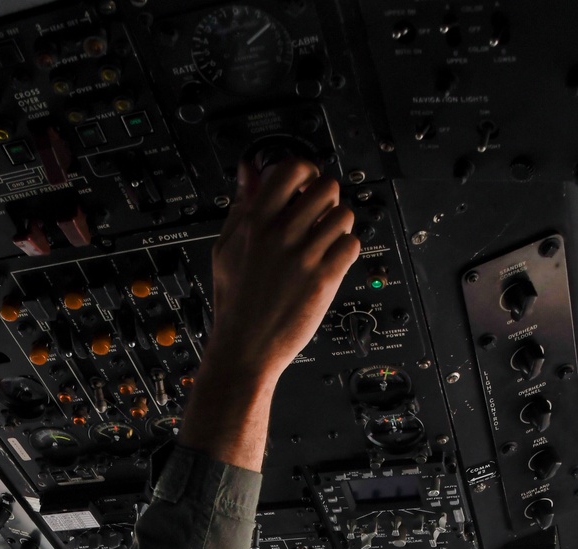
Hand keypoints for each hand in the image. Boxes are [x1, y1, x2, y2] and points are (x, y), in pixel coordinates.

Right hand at [205, 158, 359, 384]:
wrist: (245, 349)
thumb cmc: (234, 303)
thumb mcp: (225, 249)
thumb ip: (240, 206)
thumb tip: (248, 172)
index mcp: (255, 223)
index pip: (291, 169)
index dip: (304, 171)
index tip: (304, 183)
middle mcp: (280, 236)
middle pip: (325, 186)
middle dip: (326, 198)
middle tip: (319, 214)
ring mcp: (304, 258)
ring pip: (343, 214)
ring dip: (339, 223)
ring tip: (326, 240)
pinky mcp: (324, 280)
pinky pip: (352, 245)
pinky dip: (347, 250)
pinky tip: (332, 260)